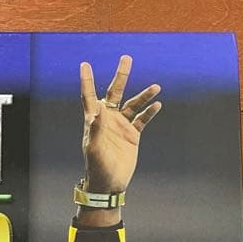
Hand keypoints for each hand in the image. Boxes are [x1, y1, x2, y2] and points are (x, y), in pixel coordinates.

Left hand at [80, 55, 161, 194]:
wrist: (109, 183)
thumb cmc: (97, 167)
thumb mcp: (94, 148)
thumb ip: (96, 127)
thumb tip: (99, 107)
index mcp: (94, 121)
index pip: (89, 96)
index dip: (87, 81)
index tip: (85, 64)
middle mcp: (108, 119)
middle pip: (114, 92)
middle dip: (121, 76)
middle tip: (126, 58)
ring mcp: (121, 126)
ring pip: (133, 104)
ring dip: (144, 95)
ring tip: (156, 87)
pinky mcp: (132, 135)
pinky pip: (142, 119)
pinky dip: (150, 112)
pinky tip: (157, 104)